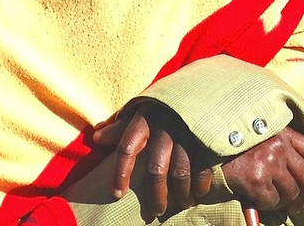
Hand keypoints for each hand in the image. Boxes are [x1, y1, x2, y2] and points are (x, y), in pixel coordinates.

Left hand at [92, 101, 211, 218]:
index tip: (117, 194)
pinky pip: (203, 168)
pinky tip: (198, 193)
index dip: (120, 172)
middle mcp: (165, 125)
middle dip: (155, 195)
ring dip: (180, 194)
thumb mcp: (141, 112)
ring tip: (181, 204)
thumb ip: (120, 127)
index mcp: (145, 118)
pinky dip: (201, 185)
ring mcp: (188, 132)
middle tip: (155, 212)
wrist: (200, 90)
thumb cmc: (163, 109)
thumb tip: (96, 138)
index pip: (127, 147)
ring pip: (180, 173)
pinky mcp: (207, 138)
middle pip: (156, 169)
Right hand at [222, 126, 303, 215]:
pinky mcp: (256, 179)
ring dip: (286, 203)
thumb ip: (283, 146)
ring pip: (291, 193)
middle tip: (297, 205)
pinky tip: (260, 201)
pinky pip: (273, 202)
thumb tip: (303, 174)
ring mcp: (269, 162)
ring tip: (278, 205)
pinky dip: (269, 206)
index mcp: (283, 131)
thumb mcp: (262, 135)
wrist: (205, 146)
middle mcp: (279, 145)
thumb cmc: (234, 143)